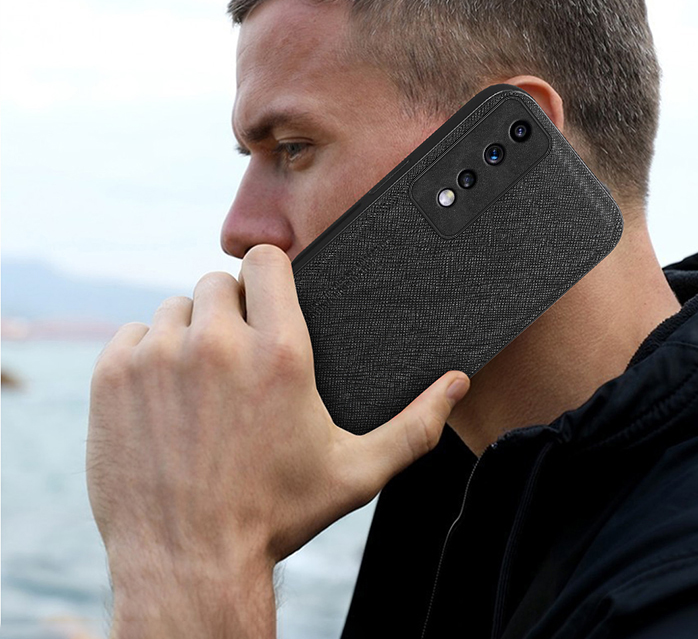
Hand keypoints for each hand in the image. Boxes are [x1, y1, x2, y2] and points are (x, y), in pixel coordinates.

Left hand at [86, 244, 469, 600]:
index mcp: (280, 352)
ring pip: (174, 310)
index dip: (268, 274)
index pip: (267, 260)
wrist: (188, 563)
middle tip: (234, 363)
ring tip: (198, 389)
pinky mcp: (115, 376)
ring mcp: (161, 356)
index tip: (266, 295)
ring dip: (186, 337)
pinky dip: (143, 359)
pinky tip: (161, 401)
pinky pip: (131, 336)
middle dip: (228, 314)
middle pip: (218, 283)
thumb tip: (456, 383)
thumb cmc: (275, 516)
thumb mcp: (355, 471)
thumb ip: (414, 424)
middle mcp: (219, 343)